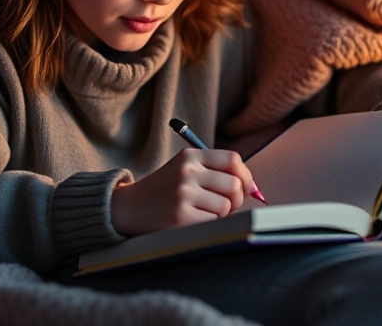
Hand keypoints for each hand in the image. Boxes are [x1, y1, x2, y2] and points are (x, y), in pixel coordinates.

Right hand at [110, 148, 255, 235]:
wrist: (128, 207)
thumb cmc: (164, 190)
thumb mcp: (184, 169)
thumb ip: (214, 172)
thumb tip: (253, 190)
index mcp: (190, 156)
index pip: (233, 161)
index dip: (246, 176)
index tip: (246, 188)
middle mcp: (187, 172)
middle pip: (234, 186)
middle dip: (237, 200)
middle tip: (226, 206)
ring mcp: (183, 194)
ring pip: (226, 207)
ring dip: (221, 215)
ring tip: (204, 213)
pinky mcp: (180, 217)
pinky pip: (213, 222)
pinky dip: (210, 225)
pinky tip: (195, 222)